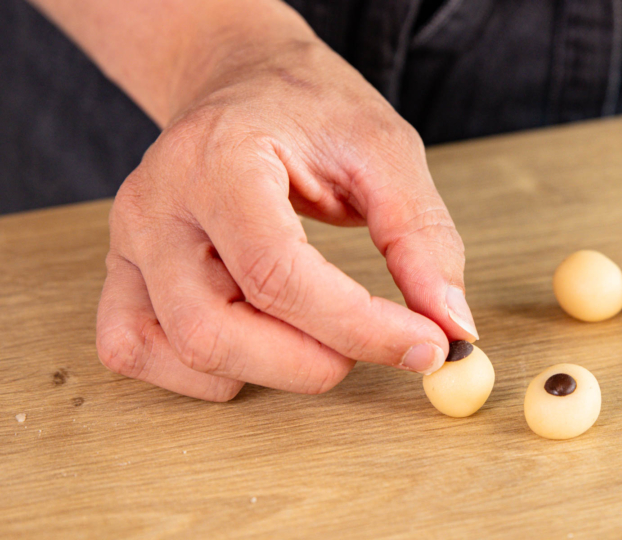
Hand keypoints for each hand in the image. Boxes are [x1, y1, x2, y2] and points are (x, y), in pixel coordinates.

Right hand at [95, 37, 477, 400]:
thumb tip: (450, 324)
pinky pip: (136, 349)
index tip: (424, 346)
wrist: (244, 83)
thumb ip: (421, 237)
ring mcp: (130, 242)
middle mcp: (157, 204)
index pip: (275, 272)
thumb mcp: (384, 150)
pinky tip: (255, 343)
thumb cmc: (309, 108)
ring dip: (265, 370)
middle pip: (212, 330)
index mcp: (218, 159)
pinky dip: (203, 371)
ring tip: (319, 332)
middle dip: (311, 363)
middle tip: (377, 345)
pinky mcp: (123, 271)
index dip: (357, 327)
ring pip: (178, 351)